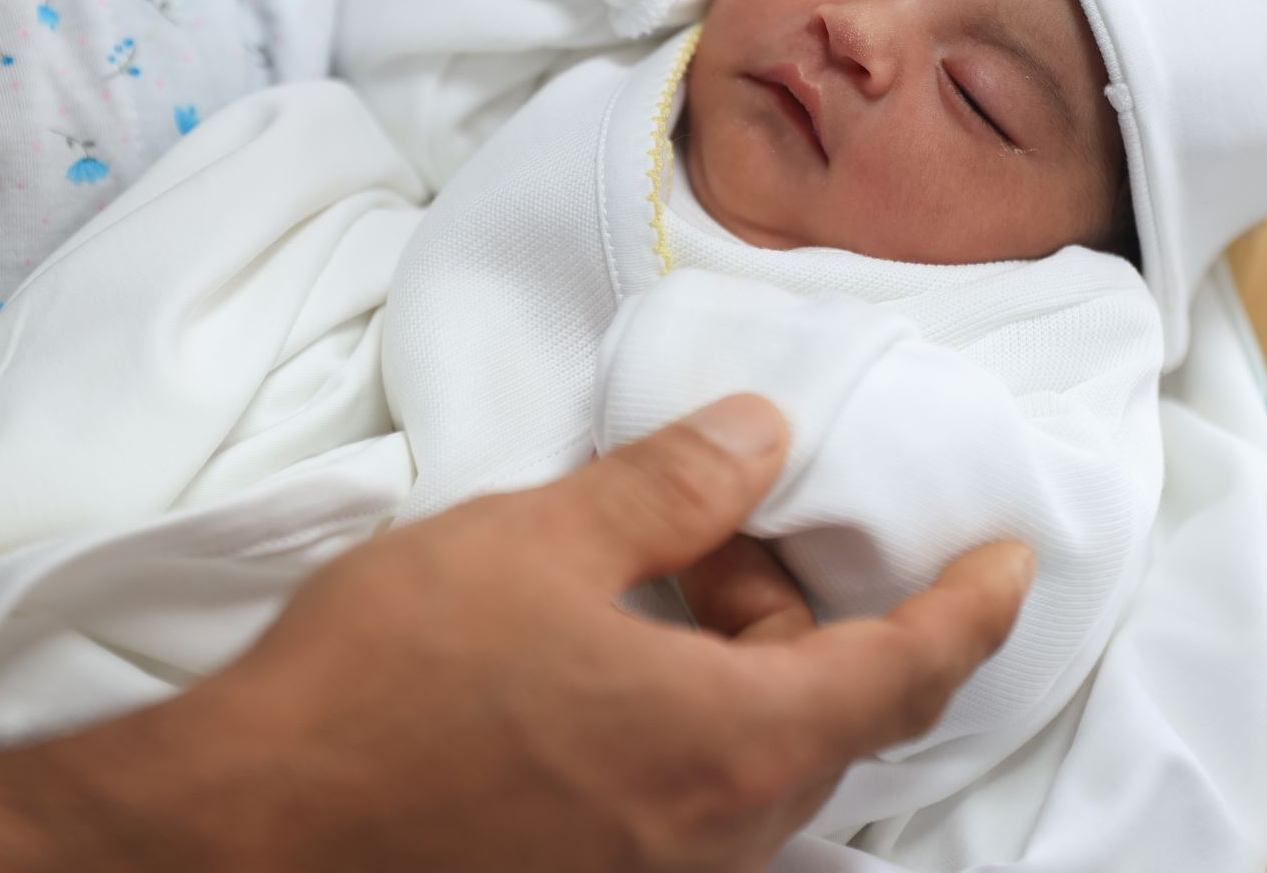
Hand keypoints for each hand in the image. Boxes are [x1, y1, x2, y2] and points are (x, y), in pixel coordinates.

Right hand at [0, 397, 1031, 872]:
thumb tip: (763, 434)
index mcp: (733, 746)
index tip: (1014, 561)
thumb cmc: (394, 678)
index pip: (905, 673)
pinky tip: (605, 652)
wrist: (252, 828)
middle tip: (714, 518)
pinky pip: (691, 792)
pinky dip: (688, 713)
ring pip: (753, 753)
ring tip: (639, 571)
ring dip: (733, 658)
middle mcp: (720, 836)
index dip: (970, 609)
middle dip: (794, 605)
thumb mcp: (540, 542)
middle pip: (823, 710)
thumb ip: (672, 487)